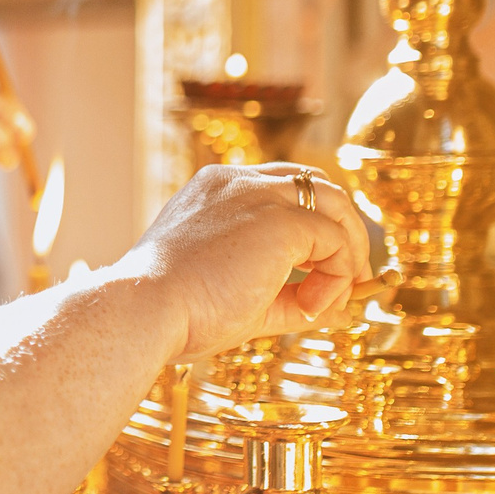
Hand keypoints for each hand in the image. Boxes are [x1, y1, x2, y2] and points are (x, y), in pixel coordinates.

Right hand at [110, 162, 373, 362]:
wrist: (144, 310)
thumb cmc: (176, 312)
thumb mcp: (240, 298)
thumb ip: (290, 297)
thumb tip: (341, 309)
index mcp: (216, 190)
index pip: (283, 188)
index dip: (312, 225)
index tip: (318, 270)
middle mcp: (238, 181)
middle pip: (318, 186)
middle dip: (342, 232)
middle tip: (350, 281)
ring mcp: (260, 195)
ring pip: (334, 205)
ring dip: (347, 252)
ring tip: (331, 299)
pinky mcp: (281, 221)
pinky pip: (336, 241)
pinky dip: (338, 276)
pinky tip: (311, 309)